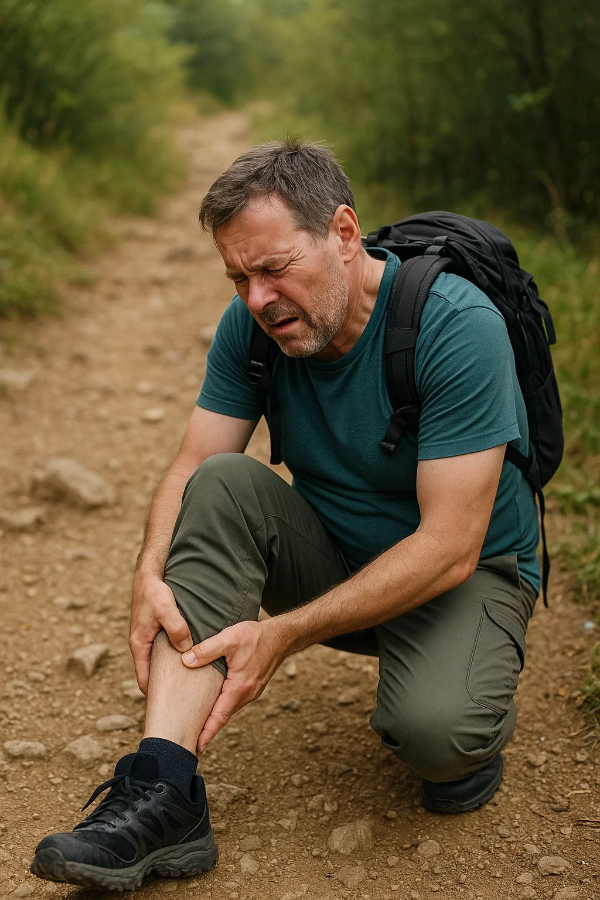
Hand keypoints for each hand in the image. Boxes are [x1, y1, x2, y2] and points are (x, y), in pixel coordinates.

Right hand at [129, 572, 192, 693]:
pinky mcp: (157, 632)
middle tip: (185, 702)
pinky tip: (192, 661)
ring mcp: (150, 639)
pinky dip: (175, 658)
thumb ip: (176, 628)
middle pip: (153, 674)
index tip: (170, 708)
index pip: (145, 680)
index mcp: (139, 645)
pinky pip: (165, 651)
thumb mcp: (166, 608)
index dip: (155, 695)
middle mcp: (143, 645)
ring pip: (160, 663)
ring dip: (172, 673)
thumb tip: (186, 649)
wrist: (149, 575)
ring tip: (192, 686)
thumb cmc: (154, 592)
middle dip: (166, 688)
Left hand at [181, 620, 286, 751]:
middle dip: (207, 728)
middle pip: (223, 716)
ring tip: (197, 724)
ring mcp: (251, 692)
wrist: (281, 637)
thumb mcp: (229, 639)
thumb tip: (186, 661)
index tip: (196, 748)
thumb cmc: (256, 637)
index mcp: (239, 687)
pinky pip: (235, 701)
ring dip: (215, 717)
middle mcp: (247, 694)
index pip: (219, 716)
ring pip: (229, 709)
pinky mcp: (252, 687)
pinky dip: (223, 706)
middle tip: (188, 740)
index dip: (207, 733)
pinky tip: (214, 703)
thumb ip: (206, 650)